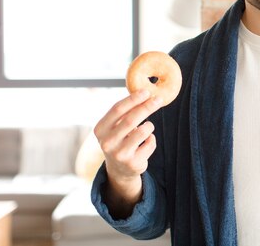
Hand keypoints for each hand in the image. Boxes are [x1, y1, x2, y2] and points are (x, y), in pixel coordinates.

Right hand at [93, 90, 162, 209]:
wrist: (119, 168)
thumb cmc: (120, 138)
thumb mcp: (116, 126)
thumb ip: (125, 112)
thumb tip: (145, 93)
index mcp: (100, 129)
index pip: (117, 109)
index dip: (133, 99)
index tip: (146, 91)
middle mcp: (107, 142)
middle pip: (131, 119)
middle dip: (147, 107)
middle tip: (158, 99)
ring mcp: (119, 154)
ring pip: (143, 131)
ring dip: (149, 125)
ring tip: (147, 127)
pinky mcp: (132, 163)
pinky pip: (150, 143)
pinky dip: (151, 139)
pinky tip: (145, 142)